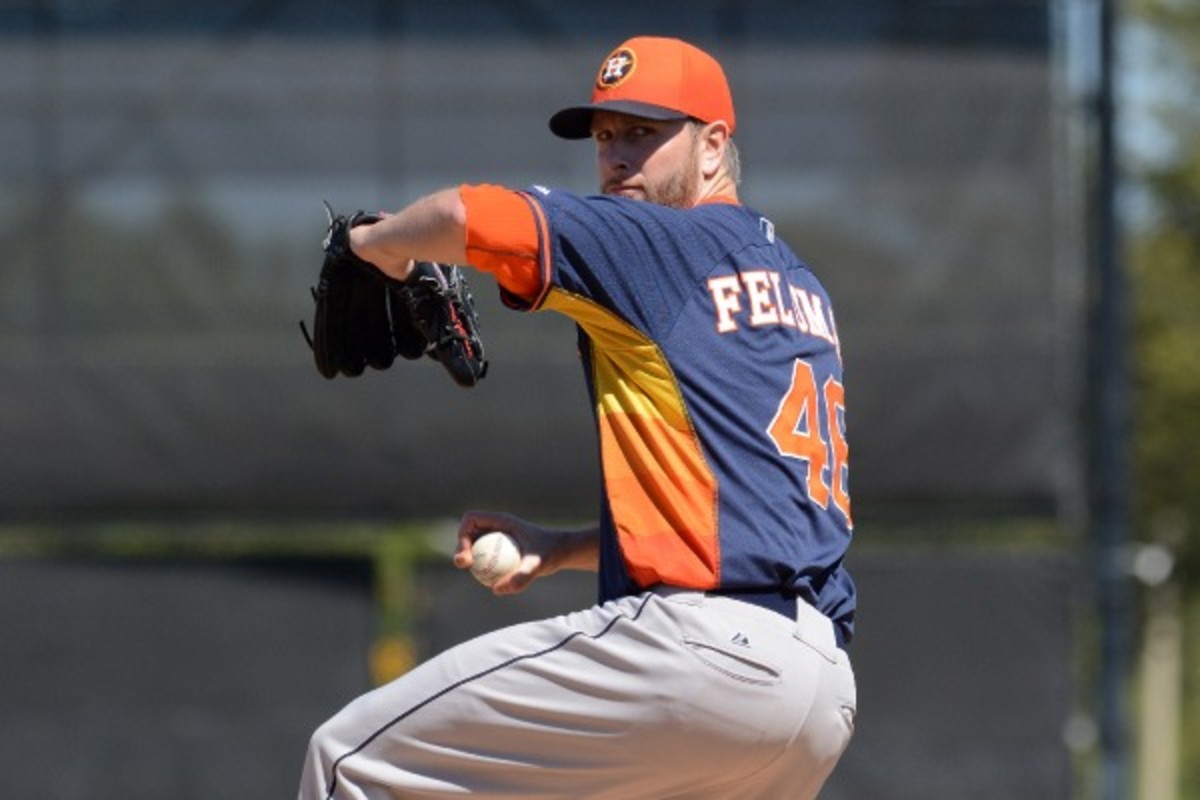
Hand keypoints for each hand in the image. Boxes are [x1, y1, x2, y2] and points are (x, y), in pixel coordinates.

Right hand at [455, 511, 599, 594]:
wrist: (562, 552)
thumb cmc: (551, 553)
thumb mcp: (538, 565)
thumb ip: (521, 577)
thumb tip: (496, 589)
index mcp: (501, 520)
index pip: (471, 519)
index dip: (462, 533)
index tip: (468, 553)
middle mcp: (497, 527)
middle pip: (469, 533)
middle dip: (461, 548)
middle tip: (465, 565)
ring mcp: (498, 538)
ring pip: (475, 547)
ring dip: (470, 560)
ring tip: (478, 577)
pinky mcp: (502, 550)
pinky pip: (486, 558)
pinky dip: (484, 569)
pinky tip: (492, 585)